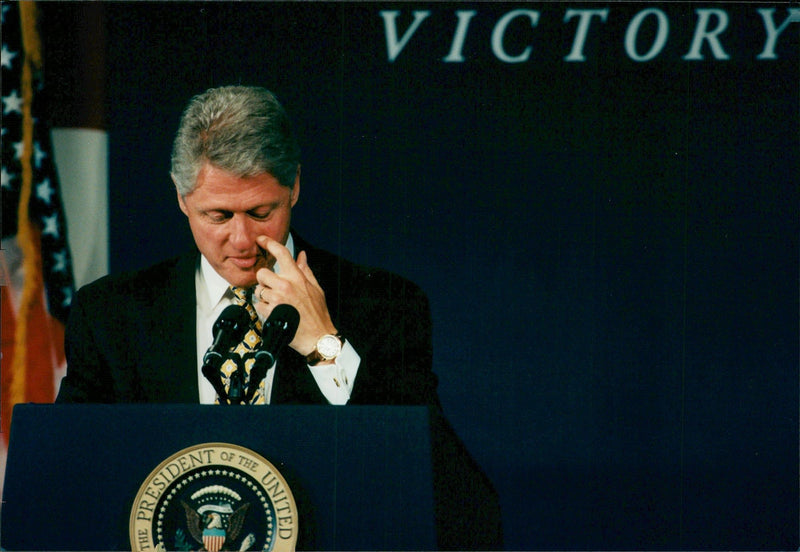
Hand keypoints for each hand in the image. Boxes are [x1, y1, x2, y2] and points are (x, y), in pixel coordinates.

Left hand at [253, 235, 336, 356]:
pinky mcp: (270, 312)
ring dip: (264, 297)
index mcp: (297, 277)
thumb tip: (301, 256)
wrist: (317, 337)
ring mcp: (276, 299)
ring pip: (258, 290)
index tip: (261, 240)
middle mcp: (285, 285)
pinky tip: (276, 314)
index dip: (269, 243)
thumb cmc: (318, 314)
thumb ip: (306, 270)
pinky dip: (264, 310)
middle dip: (264, 281)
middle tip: (273, 288)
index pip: (281, 253)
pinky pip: (258, 305)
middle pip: (262, 273)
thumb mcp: (316, 288)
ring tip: (277, 304)